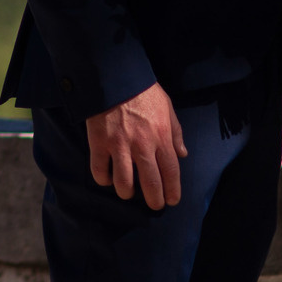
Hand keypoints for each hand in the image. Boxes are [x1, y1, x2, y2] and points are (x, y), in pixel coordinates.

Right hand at [86, 83, 186, 208]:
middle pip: (150, 183)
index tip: (171, 200)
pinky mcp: (99, 143)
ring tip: (128, 192)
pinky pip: (100, 170)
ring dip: (127, 192)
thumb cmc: (143, 91)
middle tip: (154, 204)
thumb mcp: (167, 107)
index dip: (172, 190)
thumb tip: (182, 154)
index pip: (171, 172)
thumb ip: (175, 132)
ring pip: (124, 182)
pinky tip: (107, 178)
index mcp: (161, 137)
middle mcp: (142, 145)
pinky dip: (104, 179)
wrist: (115, 77)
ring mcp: (119, 145)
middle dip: (154, 199)